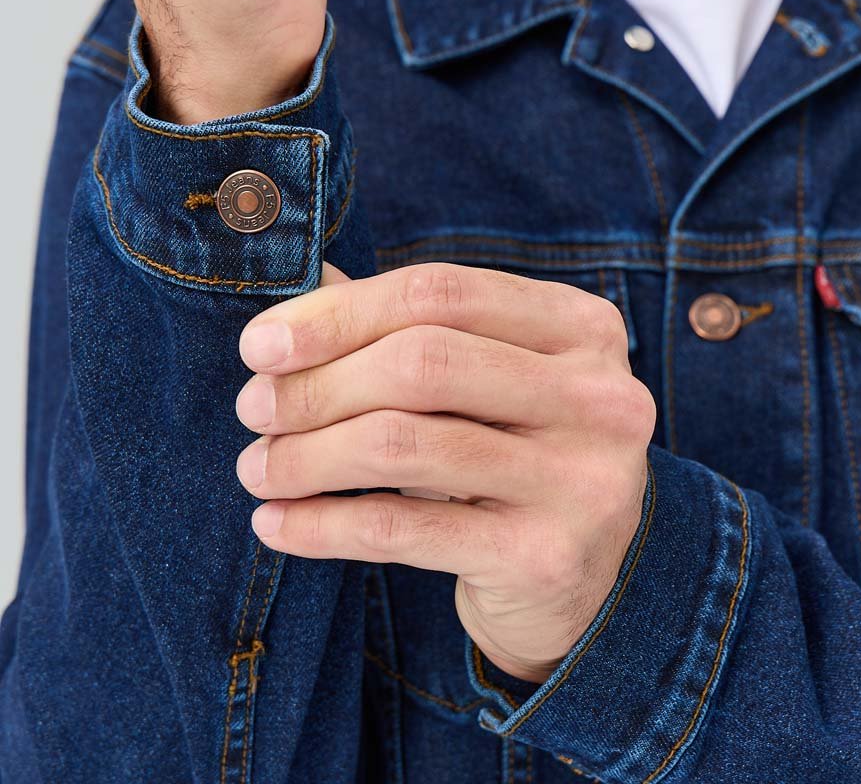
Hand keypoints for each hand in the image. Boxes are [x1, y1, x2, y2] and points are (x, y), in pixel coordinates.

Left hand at [234, 261, 654, 684]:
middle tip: (253, 408)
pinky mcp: (544, 557)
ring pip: (403, 444)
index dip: (339, 313)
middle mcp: (597, 394)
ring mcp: (580, 478)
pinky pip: (402, 530)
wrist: (584, 580)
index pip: (439, 293)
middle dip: (317, 385)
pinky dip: (322, 525)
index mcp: (580, 324)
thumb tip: (300, 291)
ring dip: (307, 455)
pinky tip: (276, 523)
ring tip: (257, 467)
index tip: (260, 345)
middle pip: (421, 362)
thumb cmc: (513, 451)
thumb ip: (402, 328)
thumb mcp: (478, 378)